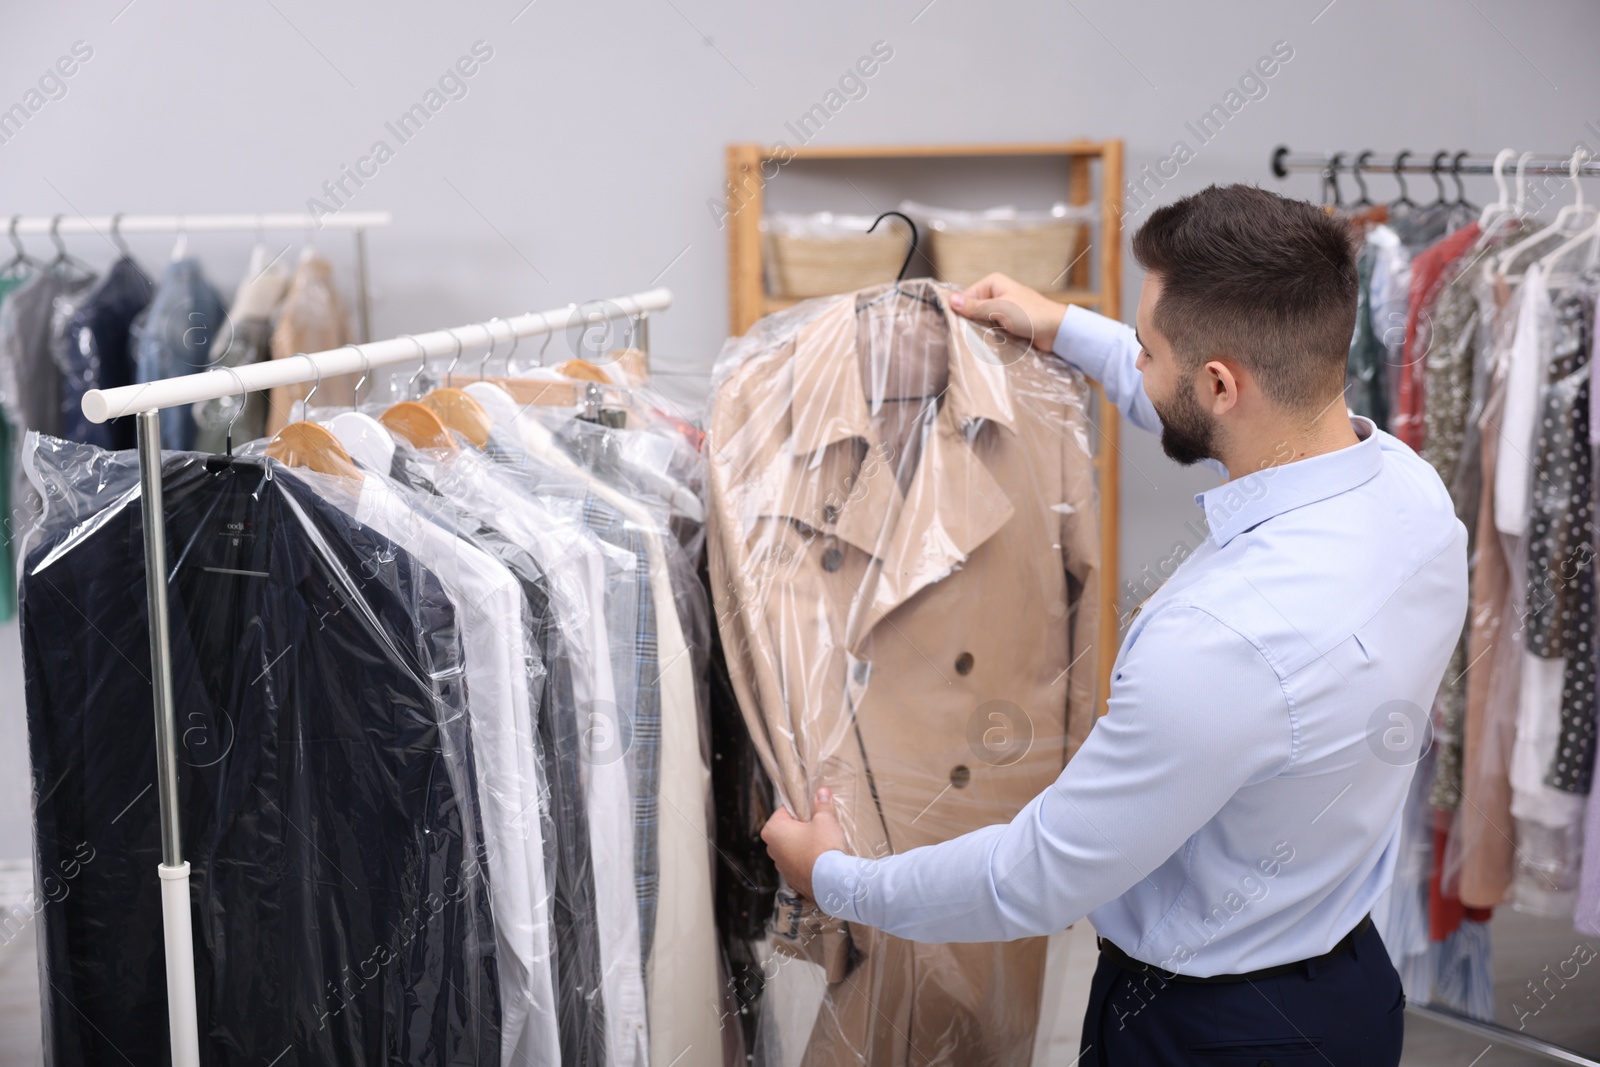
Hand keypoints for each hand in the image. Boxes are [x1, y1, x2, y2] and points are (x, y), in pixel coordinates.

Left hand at [761, 786, 847, 901]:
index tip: (814, 811)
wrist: (831, 882)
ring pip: (793, 848)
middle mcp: (772, 850)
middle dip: (803, 827)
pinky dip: (808, 861)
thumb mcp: (825, 820)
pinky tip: (822, 859)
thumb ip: (821, 804)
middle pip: (788, 830)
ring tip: (823, 844)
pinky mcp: (792, 880)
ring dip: (805, 844)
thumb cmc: (823, 848)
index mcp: (773, 830)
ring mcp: (781, 867)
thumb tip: (822, 792)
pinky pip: (799, 864)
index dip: (801, 808)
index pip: (784, 810)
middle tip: (820, 826)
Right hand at [948, 272, 1066, 351]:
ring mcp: (1003, 309)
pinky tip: (987, 344)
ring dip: (980, 331)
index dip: (960, 311)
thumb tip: (950, 300)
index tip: (954, 326)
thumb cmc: (1030, 314)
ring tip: (978, 341)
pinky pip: (992, 329)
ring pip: (981, 321)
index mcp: (993, 283)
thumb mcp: (999, 308)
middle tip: (966, 336)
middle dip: (970, 322)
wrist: (1056, 330)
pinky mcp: (1008, 323)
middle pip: (973, 310)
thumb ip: (975, 306)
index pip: (966, 296)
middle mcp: (997, 294)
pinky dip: (990, 336)